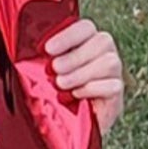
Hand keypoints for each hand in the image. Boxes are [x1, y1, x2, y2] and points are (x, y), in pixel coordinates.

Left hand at [45, 18, 124, 133]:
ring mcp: (114, 71)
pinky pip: (112, 85)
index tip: (48, 49)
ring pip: (109, 63)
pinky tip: (76, 94)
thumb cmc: (54, 89)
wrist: (68, 121)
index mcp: (86, 40)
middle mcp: (105, 52)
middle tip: (54, 69)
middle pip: (102, 41)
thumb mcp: (45, 69)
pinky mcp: (117, 92)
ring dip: (80, 73)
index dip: (68, 35)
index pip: (86, 27)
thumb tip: (30, 48)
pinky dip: (91, 89)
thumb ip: (43, 56)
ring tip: (61, 84)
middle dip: (74, 56)